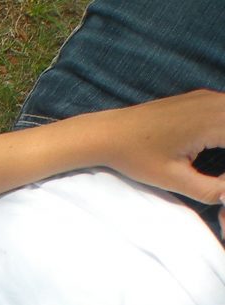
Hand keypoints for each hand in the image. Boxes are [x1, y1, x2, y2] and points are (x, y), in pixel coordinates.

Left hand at [94, 89, 224, 203]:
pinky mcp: (201, 98)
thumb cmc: (136, 155)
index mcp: (213, 122)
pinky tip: (217, 147)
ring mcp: (209, 97)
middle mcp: (216, 103)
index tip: (220, 182)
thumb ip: (208, 189)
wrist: (108, 132)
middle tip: (218, 177)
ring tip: (217, 166)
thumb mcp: (173, 179)